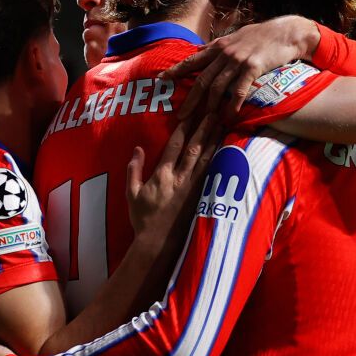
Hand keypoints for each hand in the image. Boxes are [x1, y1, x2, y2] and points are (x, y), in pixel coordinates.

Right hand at [126, 103, 220, 236]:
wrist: (158, 242)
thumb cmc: (143, 219)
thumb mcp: (131, 193)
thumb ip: (134, 169)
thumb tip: (138, 149)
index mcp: (162, 175)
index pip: (175, 146)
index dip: (183, 128)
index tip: (190, 113)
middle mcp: (180, 178)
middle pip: (194, 148)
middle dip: (204, 129)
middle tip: (213, 112)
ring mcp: (193, 188)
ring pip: (206, 159)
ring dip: (214, 140)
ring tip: (222, 125)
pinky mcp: (201, 197)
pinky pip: (211, 174)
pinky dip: (218, 160)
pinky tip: (225, 151)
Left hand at [165, 15, 317, 117]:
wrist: (287, 32)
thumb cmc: (261, 35)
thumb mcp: (235, 36)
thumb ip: (216, 46)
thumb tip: (198, 51)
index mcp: (219, 46)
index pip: (192, 60)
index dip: (176, 70)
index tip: (161, 79)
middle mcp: (225, 53)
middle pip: (202, 79)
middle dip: (190, 99)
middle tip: (181, 116)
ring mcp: (238, 60)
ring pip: (218, 86)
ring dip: (210, 106)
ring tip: (204, 121)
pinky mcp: (253, 67)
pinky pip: (239, 90)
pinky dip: (232, 105)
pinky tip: (228, 116)